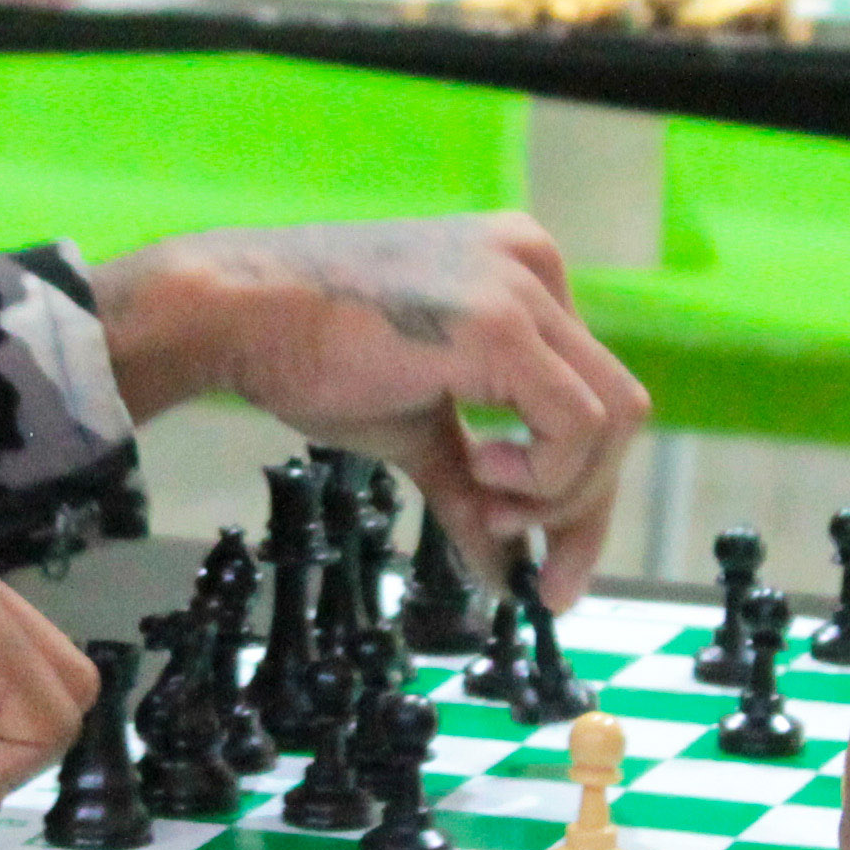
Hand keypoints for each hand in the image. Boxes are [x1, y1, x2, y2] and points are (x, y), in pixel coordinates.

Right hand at [89, 217, 649, 601]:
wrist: (232, 314)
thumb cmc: (306, 355)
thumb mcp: (414, 430)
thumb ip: (468, 488)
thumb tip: (504, 569)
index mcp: (522, 276)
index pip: (590, 396)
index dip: (578, 493)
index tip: (547, 567)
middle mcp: (536, 267)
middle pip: (617, 413)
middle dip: (584, 511)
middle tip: (544, 582)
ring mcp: (524, 289)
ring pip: (613, 422)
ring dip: (559, 496)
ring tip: (484, 510)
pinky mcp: (505, 324)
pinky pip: (578, 425)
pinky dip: (545, 478)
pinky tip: (481, 479)